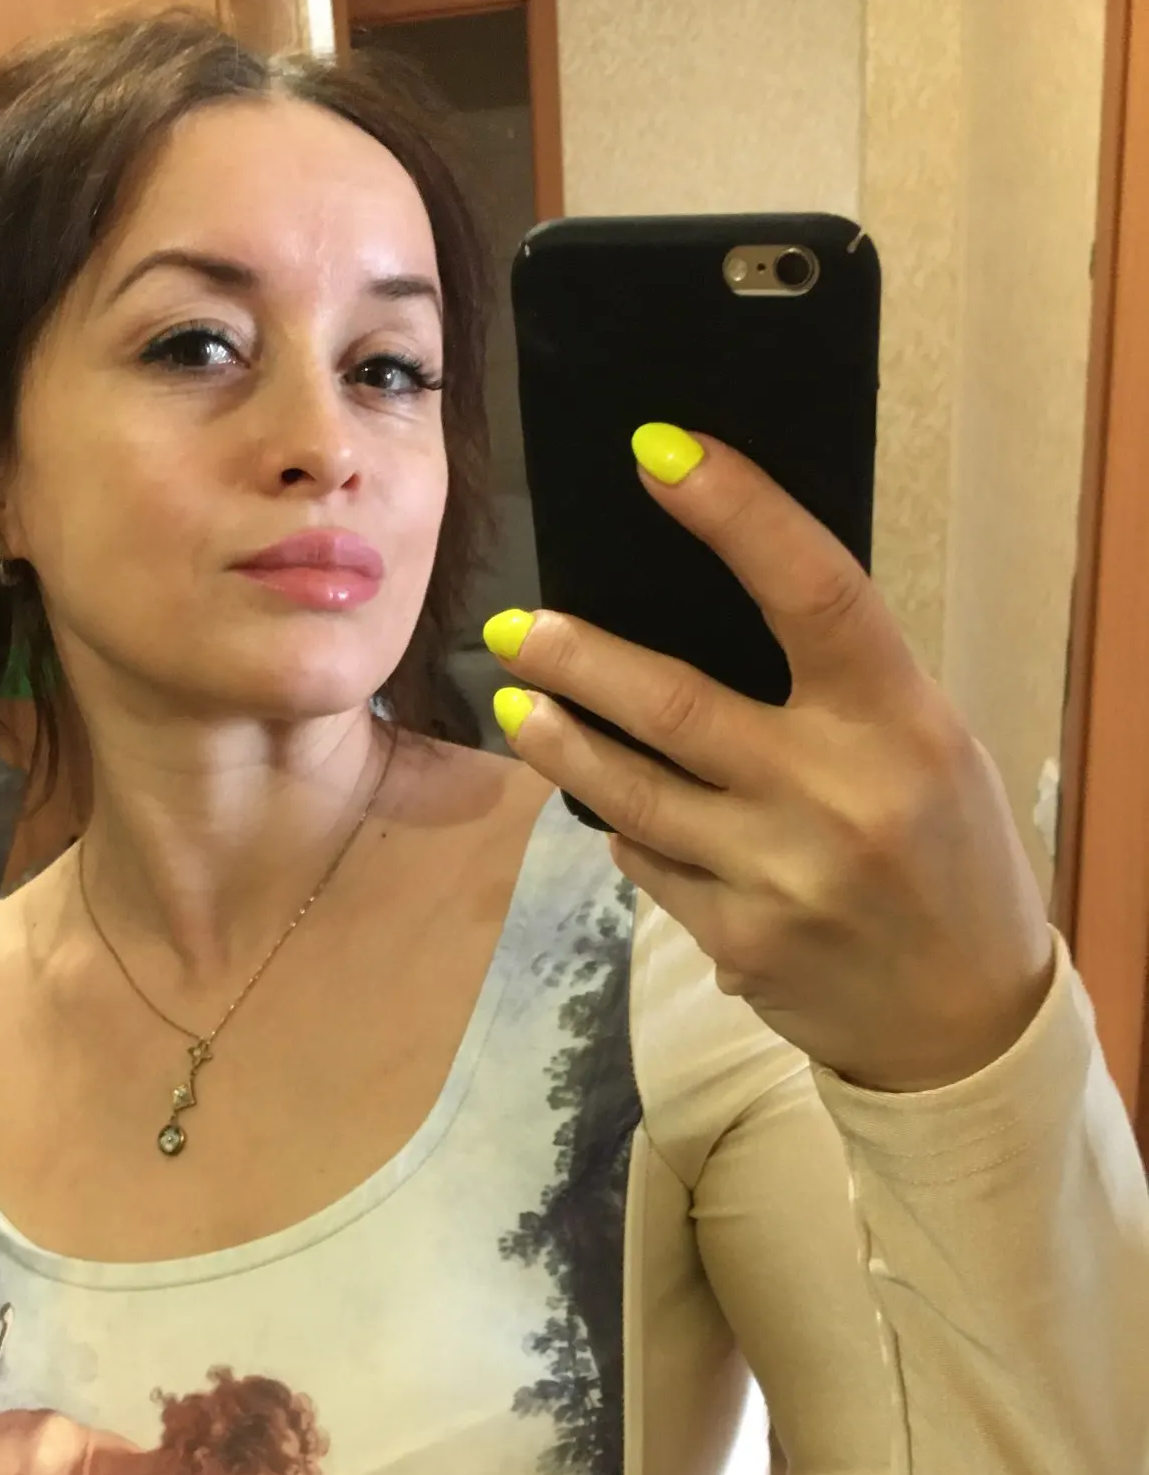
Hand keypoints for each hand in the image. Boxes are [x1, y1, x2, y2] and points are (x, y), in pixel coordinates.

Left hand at [486, 428, 1053, 1091]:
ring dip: (560, 743)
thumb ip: (834, 694)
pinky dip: (625, 829)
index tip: (657, 452)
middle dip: (577, 659)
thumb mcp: (926, 752)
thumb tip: (707, 615)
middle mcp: (836, 795)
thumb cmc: (947, 858)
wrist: (961, 1023)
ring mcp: (776, 875)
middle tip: (514, 626)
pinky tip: (608, 809)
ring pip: (632, 793)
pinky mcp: (733, 940)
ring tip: (517, 703)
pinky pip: (648, 864)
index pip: (812, 593)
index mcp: (902, 723)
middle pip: (675, 703)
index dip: (735, 514)